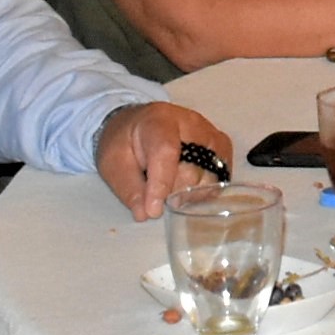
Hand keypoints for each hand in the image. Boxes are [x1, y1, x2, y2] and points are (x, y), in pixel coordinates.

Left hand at [96, 100, 235, 222]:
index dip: (161, 183)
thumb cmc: (125, 142)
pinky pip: (221, 174)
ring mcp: (209, 133)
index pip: (166, 151)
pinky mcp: (220, 145)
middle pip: (192, 167)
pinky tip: (188, 190)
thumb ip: (128, 188)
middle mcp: (190, 122)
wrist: (138, 124)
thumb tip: (145, 213)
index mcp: (158, 120)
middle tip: (154, 199)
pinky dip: (206, 189)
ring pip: (211, 174)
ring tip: (170, 192)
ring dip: (191, 193)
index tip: (153, 210)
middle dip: (173, 192)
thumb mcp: (112, 163)